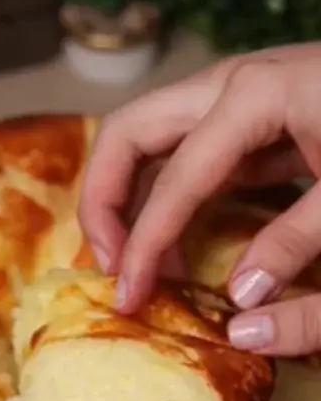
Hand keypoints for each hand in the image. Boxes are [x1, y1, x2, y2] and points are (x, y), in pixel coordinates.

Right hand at [78, 43, 320, 356]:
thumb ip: (297, 246)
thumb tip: (242, 314)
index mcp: (253, 97)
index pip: (172, 181)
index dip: (144, 246)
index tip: (129, 299)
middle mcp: (227, 86)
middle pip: (126, 137)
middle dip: (103, 204)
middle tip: (110, 266)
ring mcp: (232, 98)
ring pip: (142, 141)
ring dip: (122, 199)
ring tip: (131, 261)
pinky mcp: (245, 119)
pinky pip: (176, 154)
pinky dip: (158, 197)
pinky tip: (169, 244)